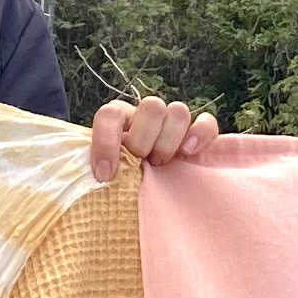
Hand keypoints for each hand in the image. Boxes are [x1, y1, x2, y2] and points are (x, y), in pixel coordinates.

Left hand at [88, 95, 221, 180]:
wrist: (145, 191)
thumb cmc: (120, 184)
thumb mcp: (104, 178)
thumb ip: (97, 174)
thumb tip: (91, 183)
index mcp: (118, 121)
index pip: (110, 115)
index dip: (106, 142)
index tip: (104, 175)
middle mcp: (145, 118)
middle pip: (152, 106)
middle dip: (145, 138)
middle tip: (142, 163)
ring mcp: (172, 124)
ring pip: (178, 111)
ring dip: (170, 139)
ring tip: (163, 164)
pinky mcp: (197, 136)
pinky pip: (206, 122)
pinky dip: (201, 134)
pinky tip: (190, 153)